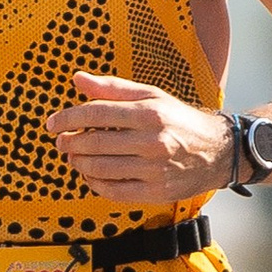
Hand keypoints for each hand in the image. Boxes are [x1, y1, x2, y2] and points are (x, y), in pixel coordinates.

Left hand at [43, 74, 233, 202]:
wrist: (218, 152)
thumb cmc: (181, 121)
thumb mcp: (152, 96)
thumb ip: (113, 88)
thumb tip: (78, 79)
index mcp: (150, 113)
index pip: (97, 113)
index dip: (68, 118)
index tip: (53, 123)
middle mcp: (152, 141)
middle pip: (95, 143)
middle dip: (70, 142)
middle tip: (61, 142)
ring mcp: (154, 170)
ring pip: (101, 169)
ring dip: (79, 163)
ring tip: (74, 157)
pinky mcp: (156, 192)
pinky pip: (114, 191)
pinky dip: (95, 184)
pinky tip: (90, 175)